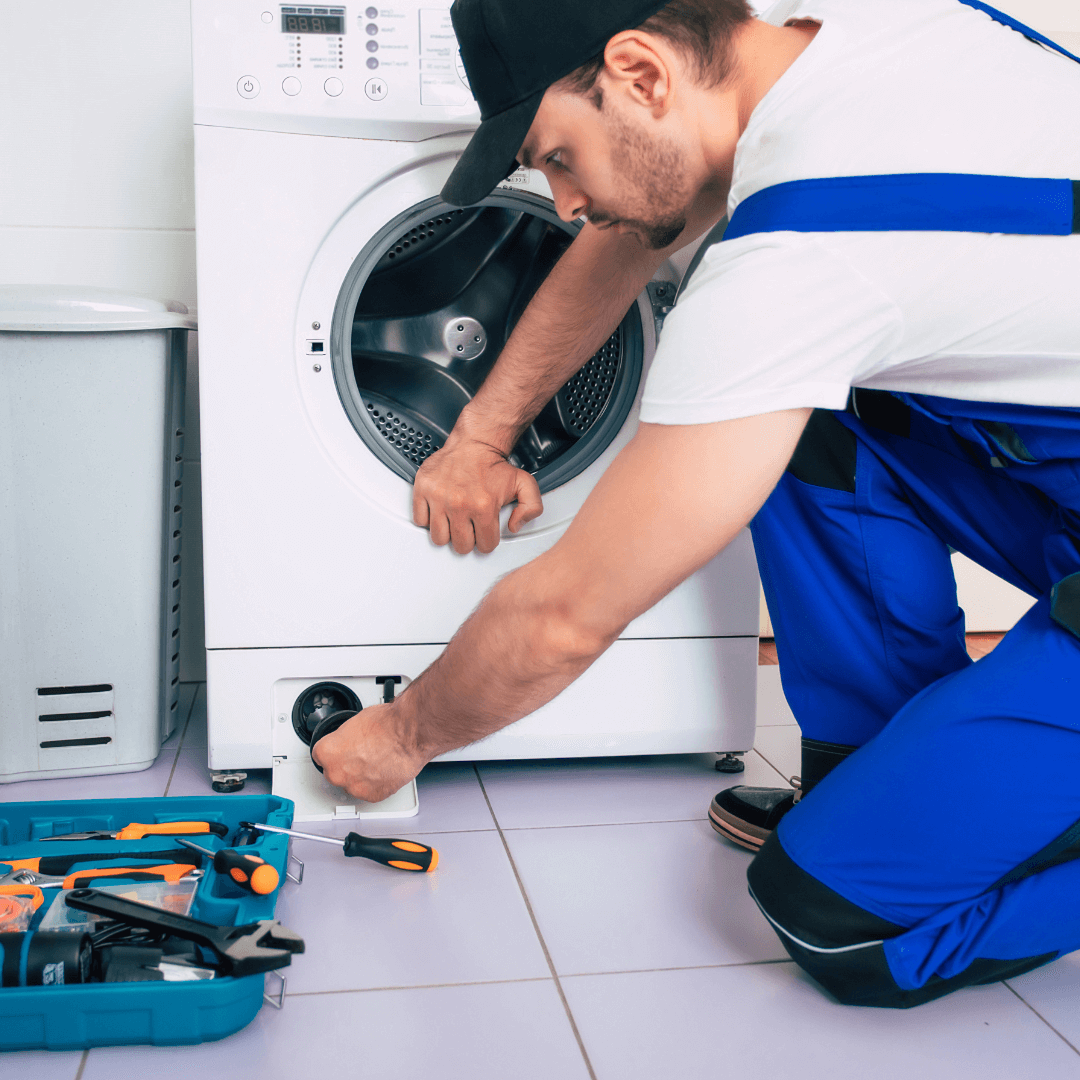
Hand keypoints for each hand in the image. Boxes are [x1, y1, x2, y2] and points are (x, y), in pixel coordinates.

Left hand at [311, 703, 427, 803]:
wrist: (409, 734)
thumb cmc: (387, 724)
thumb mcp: (355, 722)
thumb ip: (345, 738)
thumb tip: (349, 740)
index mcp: (327, 752)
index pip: (321, 756)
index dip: (335, 751)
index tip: (343, 750)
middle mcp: (337, 773)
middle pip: (335, 772)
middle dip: (347, 765)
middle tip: (363, 754)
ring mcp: (354, 787)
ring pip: (352, 784)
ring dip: (361, 776)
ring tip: (377, 761)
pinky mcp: (372, 796)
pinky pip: (370, 792)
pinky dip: (376, 784)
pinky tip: (384, 770)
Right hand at [413, 435, 542, 554]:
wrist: (475, 442)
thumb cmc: (495, 465)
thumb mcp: (525, 484)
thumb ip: (531, 508)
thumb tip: (514, 527)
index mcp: (483, 506)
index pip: (485, 545)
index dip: (487, 540)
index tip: (485, 532)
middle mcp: (459, 504)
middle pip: (461, 546)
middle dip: (468, 540)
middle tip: (470, 528)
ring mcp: (439, 498)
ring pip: (439, 538)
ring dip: (448, 534)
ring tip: (454, 522)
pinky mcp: (423, 490)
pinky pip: (420, 520)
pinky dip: (428, 520)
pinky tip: (439, 513)